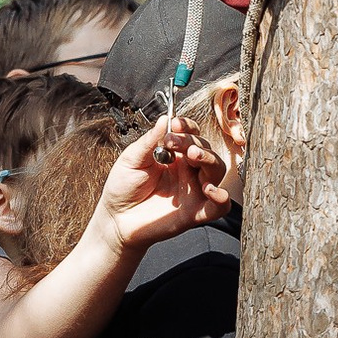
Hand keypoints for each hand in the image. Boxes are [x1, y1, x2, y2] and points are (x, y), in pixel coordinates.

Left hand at [91, 116, 227, 252]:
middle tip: (176, 143)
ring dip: (209, 159)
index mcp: (174, 156)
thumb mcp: (132, 158)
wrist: (116, 219)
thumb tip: (165, 118)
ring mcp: (193, 190)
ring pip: (217, 171)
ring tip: (193, 156)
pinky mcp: (195, 212)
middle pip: (206, 150)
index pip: (192, 135)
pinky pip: (219, 206)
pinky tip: (210, 189)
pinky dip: (222, 197)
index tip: (176, 125)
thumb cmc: (123, 188)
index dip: (188, 127)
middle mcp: (188, 171)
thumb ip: (150, 140)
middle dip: (194, 142)